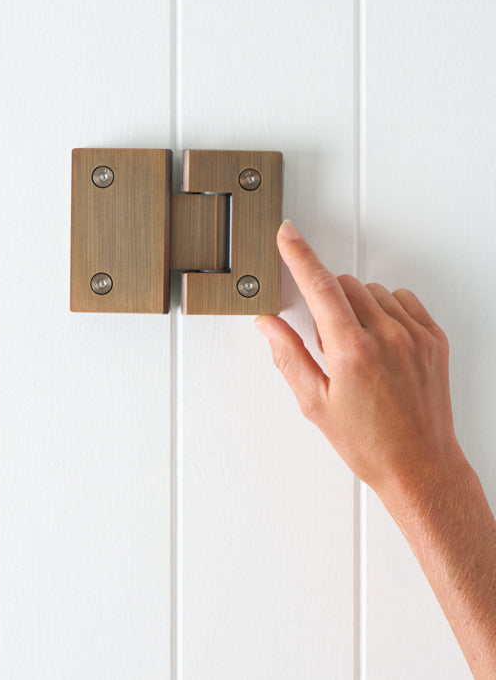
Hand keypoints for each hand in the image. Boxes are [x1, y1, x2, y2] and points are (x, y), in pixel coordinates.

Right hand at [254, 220, 466, 506]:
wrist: (421, 467)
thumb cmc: (369, 443)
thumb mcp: (315, 403)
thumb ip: (288, 355)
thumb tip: (267, 323)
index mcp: (351, 351)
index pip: (318, 285)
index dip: (298, 254)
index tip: (287, 234)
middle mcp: (386, 336)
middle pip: (343, 284)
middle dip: (326, 301)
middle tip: (328, 343)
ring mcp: (414, 335)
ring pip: (371, 290)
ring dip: (356, 306)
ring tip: (357, 349)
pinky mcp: (434, 338)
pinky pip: (402, 300)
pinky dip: (385, 311)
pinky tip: (380, 342)